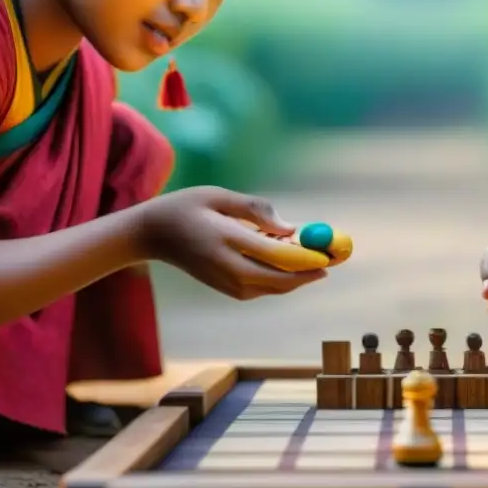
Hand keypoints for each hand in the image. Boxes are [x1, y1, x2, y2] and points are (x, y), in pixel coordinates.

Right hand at [136, 186, 327, 300]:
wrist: (151, 235)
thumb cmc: (186, 207)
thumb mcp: (219, 196)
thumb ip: (255, 210)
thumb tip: (291, 228)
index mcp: (226, 241)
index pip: (276, 256)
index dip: (308, 256)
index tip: (331, 251)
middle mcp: (229, 269)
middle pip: (282, 279)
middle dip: (313, 269)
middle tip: (336, 256)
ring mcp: (228, 284)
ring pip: (277, 287)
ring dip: (300, 274)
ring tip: (314, 251)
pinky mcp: (230, 291)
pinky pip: (266, 288)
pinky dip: (284, 276)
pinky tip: (288, 257)